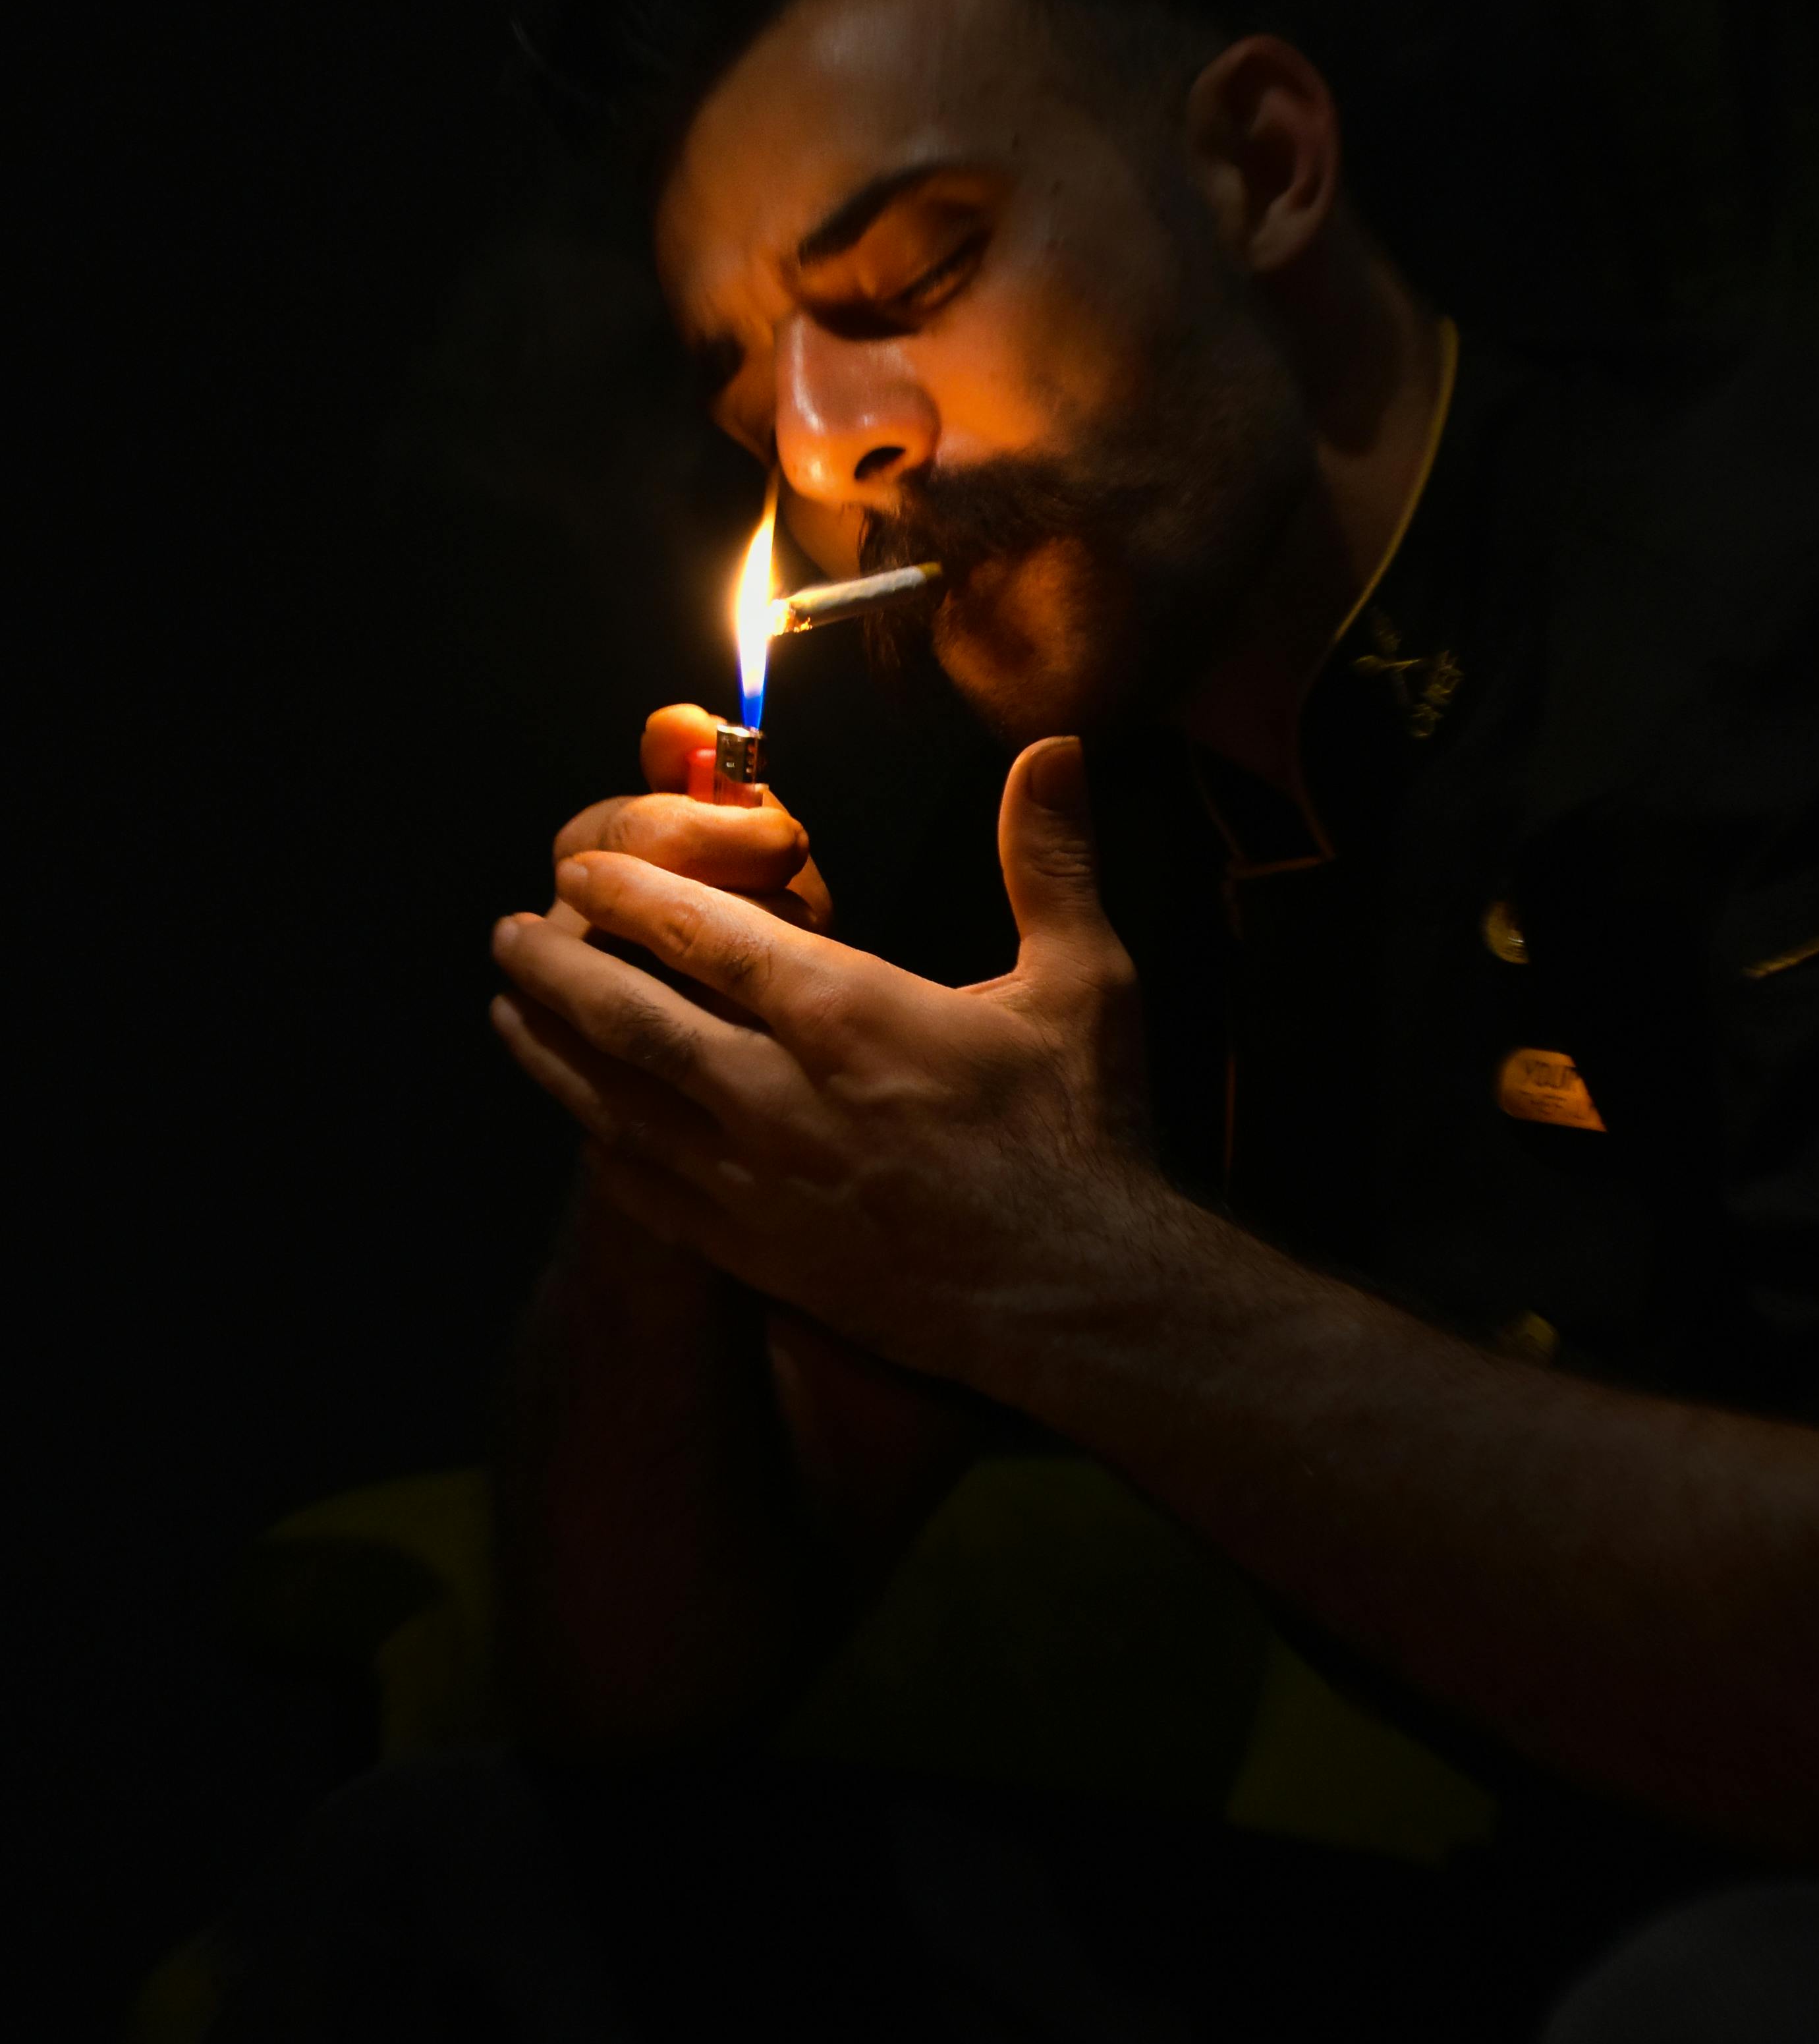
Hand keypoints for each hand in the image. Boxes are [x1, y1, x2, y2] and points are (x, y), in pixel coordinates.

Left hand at [489, 738, 1164, 1391]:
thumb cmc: (1082, 1132)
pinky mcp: (758, 1255)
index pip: (705, 936)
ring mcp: (758, 1184)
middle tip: (507, 930)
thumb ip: (1051, 858)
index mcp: (850, 1015)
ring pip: (619, 1106)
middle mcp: (781, 1096)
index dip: (630, 895)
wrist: (1080, 1298)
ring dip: (551, 1052)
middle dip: (557, 966)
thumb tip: (1053, 745)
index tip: (579, 868)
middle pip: (630, 1018)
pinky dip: (600, 1147)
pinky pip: (647, 1192)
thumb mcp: (1087, 981)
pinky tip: (580, 1126)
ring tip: (506, 1010)